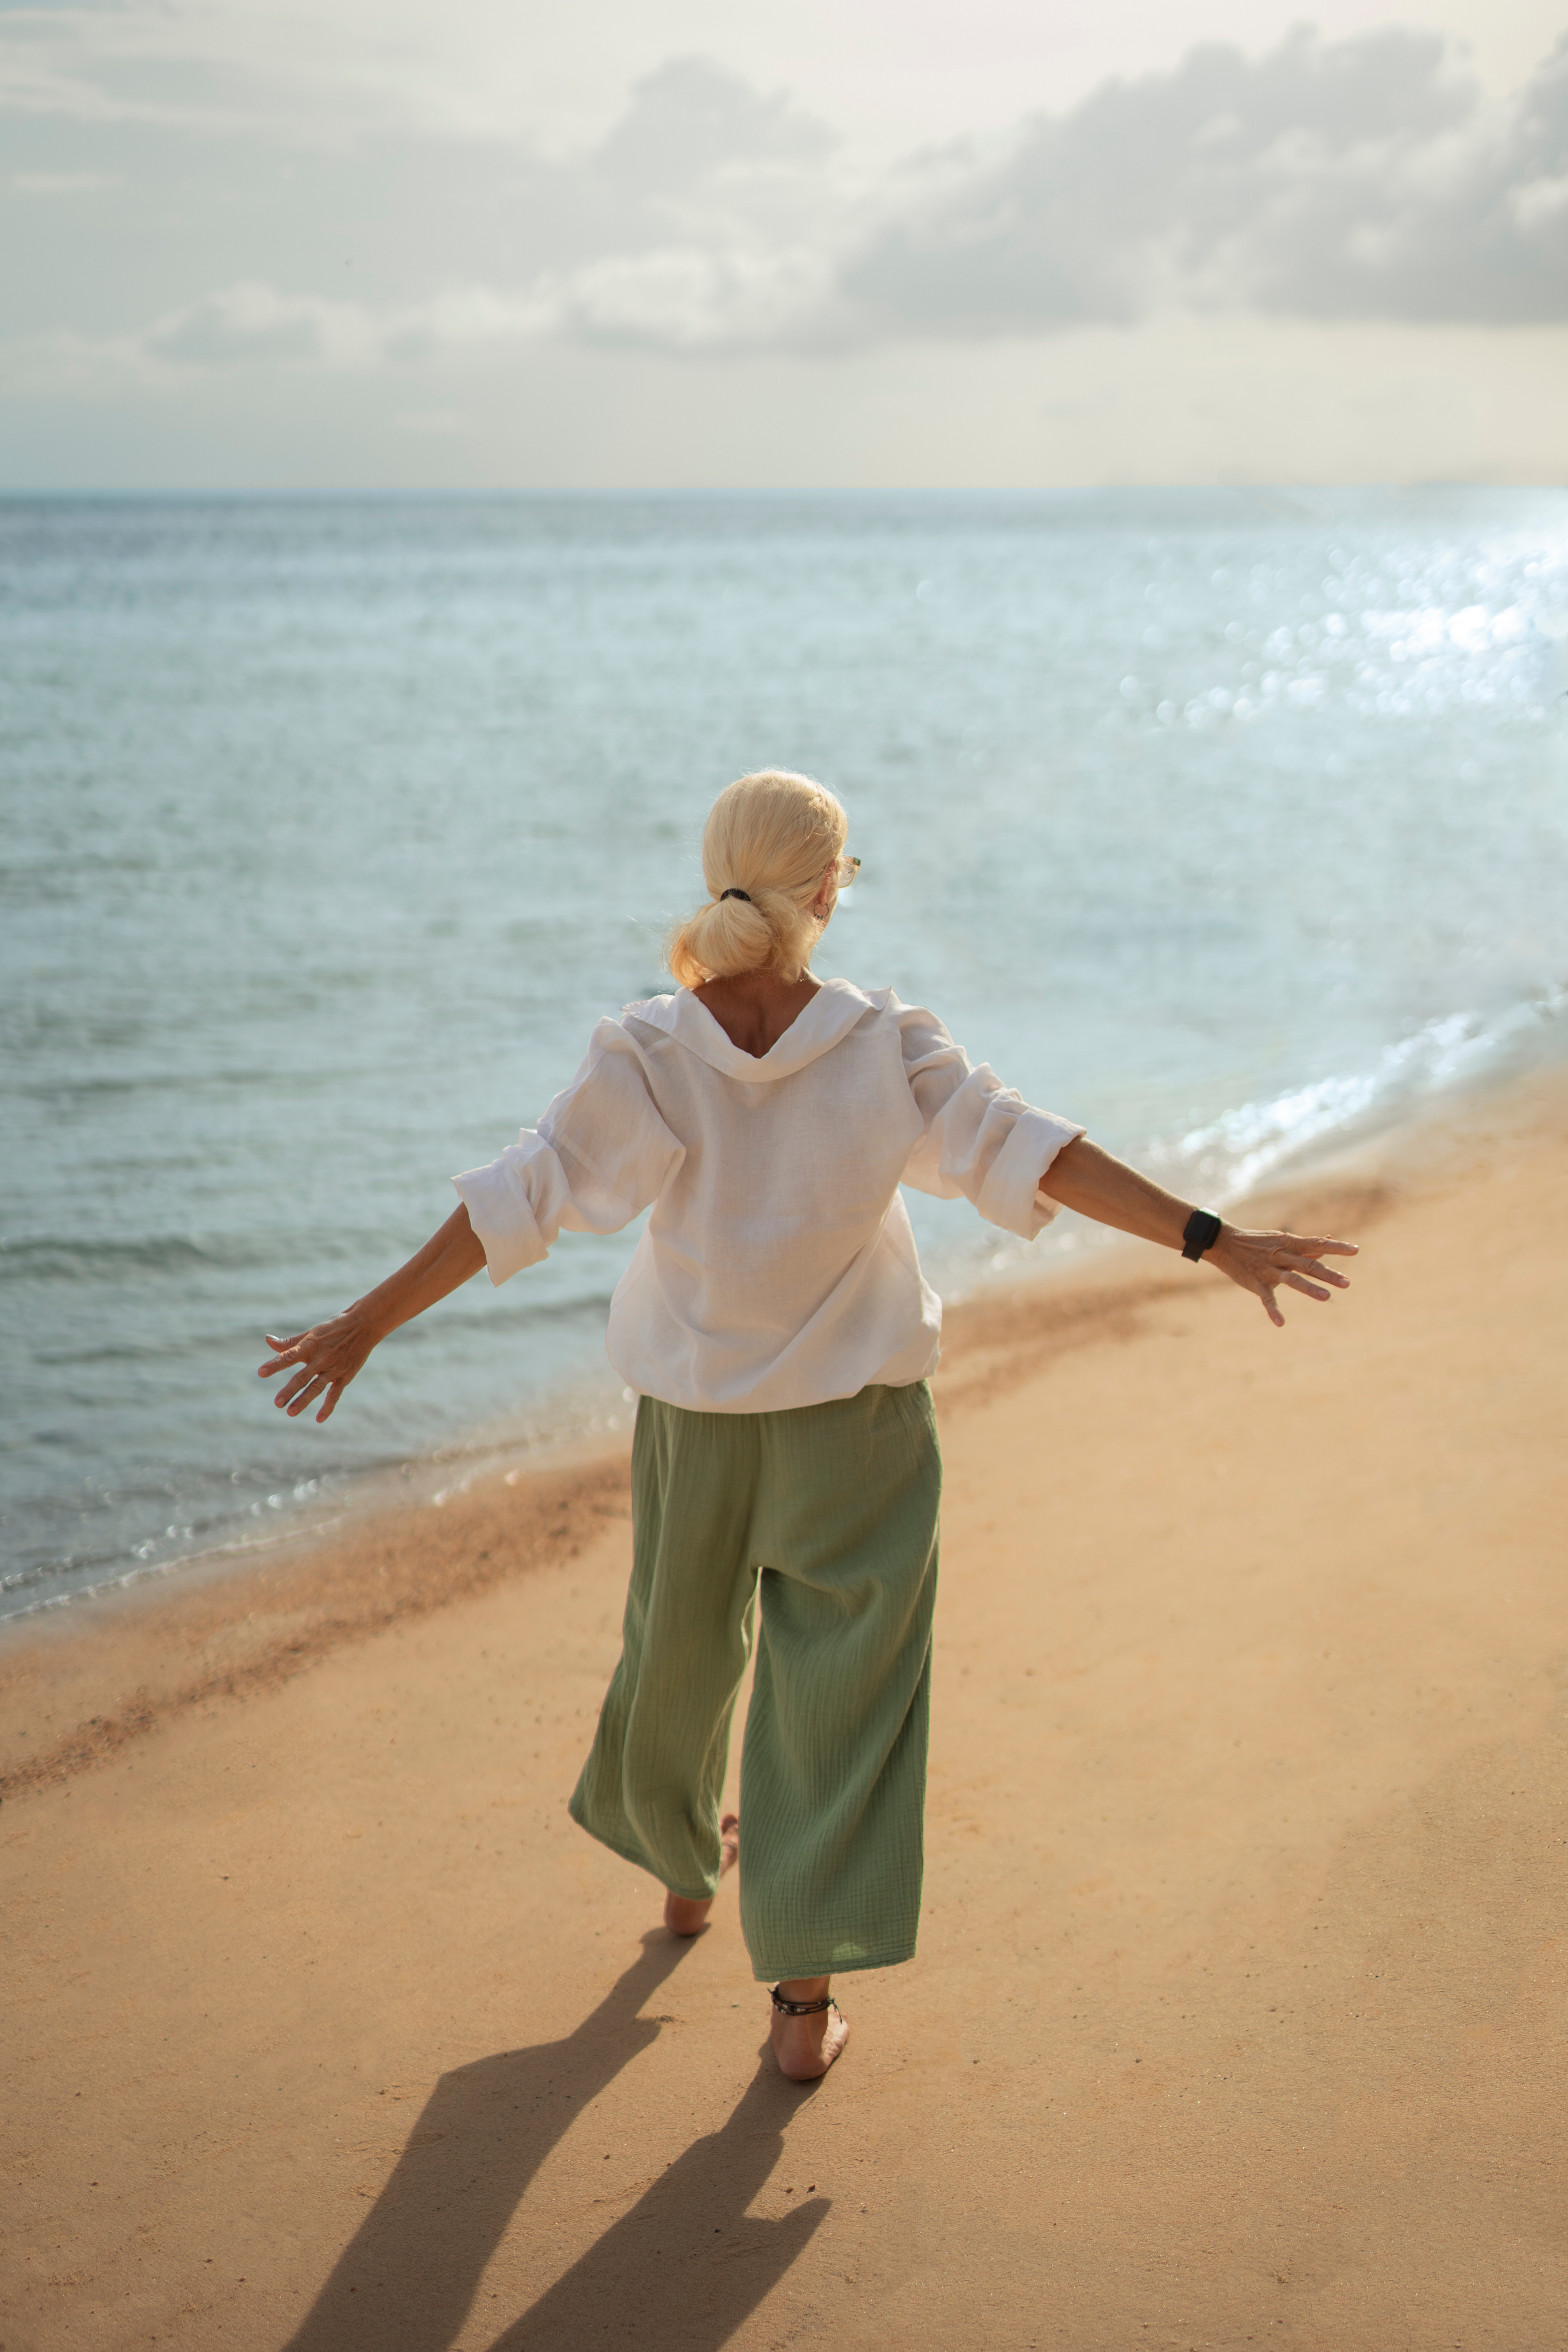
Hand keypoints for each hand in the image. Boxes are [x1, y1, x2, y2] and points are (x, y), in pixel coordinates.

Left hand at [258, 1307, 380, 1422]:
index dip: (275, 1364)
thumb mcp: (311, 1333)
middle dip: (289, 1390)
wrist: (365, 1325)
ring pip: (317, 1387)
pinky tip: (319, 1419)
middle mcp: (322, 1358)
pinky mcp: (345, 1376)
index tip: (261, 1372)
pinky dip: (328, 1407)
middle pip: (303, 1376)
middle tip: (278, 1403)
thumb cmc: (334, 1328)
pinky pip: (335, 1394)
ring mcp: (334, 1368)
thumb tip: (268, 1340)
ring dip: (304, 1400)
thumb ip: (290, 1342)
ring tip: (291, 1412)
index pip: (289, 1355)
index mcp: (311, 1345)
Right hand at [1207, 1226, 1357, 1326]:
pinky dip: (1273, 1311)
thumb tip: (1329, 1239)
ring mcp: (1269, 1270)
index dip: (1337, 1247)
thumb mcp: (1283, 1240)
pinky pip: (1267, 1299)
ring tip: (1327, 1297)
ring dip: (1309, 1288)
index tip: (1356, 1250)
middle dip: (1328, 1274)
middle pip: (1309, 1264)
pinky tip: (1281, 1323)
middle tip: (1347, 1283)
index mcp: (1290, 1244)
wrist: (1225, 1243)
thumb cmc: (1258, 1242)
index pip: (1318, 1244)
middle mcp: (1282, 1256)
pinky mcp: (1257, 1284)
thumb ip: (1306, 1245)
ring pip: (1292, 1279)